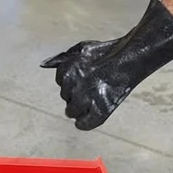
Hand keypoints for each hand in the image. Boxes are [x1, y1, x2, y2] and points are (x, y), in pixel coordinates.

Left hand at [40, 0, 172, 129]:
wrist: (129, 58)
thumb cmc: (106, 52)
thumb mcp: (80, 49)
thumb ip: (62, 58)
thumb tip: (44, 64)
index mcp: (66, 70)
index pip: (61, 82)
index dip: (72, 80)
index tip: (84, 78)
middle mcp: (72, 85)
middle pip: (66, 97)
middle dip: (75, 93)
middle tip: (92, 86)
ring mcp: (86, 99)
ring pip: (71, 112)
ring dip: (79, 107)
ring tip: (94, 97)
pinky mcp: (100, 111)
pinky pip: (83, 124)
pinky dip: (85, 122)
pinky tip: (92, 114)